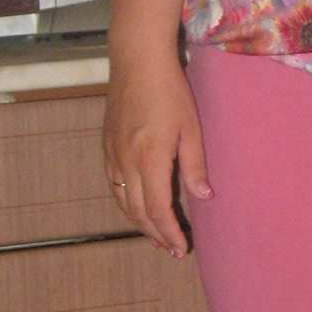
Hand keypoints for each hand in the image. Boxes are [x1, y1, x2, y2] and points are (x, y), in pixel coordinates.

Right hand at [102, 46, 211, 259]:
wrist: (137, 61)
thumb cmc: (170, 90)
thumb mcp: (192, 128)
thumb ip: (195, 165)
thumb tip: (204, 197)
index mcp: (150, 158)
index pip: (157, 209)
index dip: (169, 233)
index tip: (182, 248)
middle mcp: (126, 161)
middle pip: (137, 212)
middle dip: (156, 235)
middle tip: (173, 250)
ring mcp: (112, 154)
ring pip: (122, 201)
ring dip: (139, 222)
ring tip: (157, 236)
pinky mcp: (107, 146)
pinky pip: (114, 184)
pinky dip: (126, 203)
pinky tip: (137, 207)